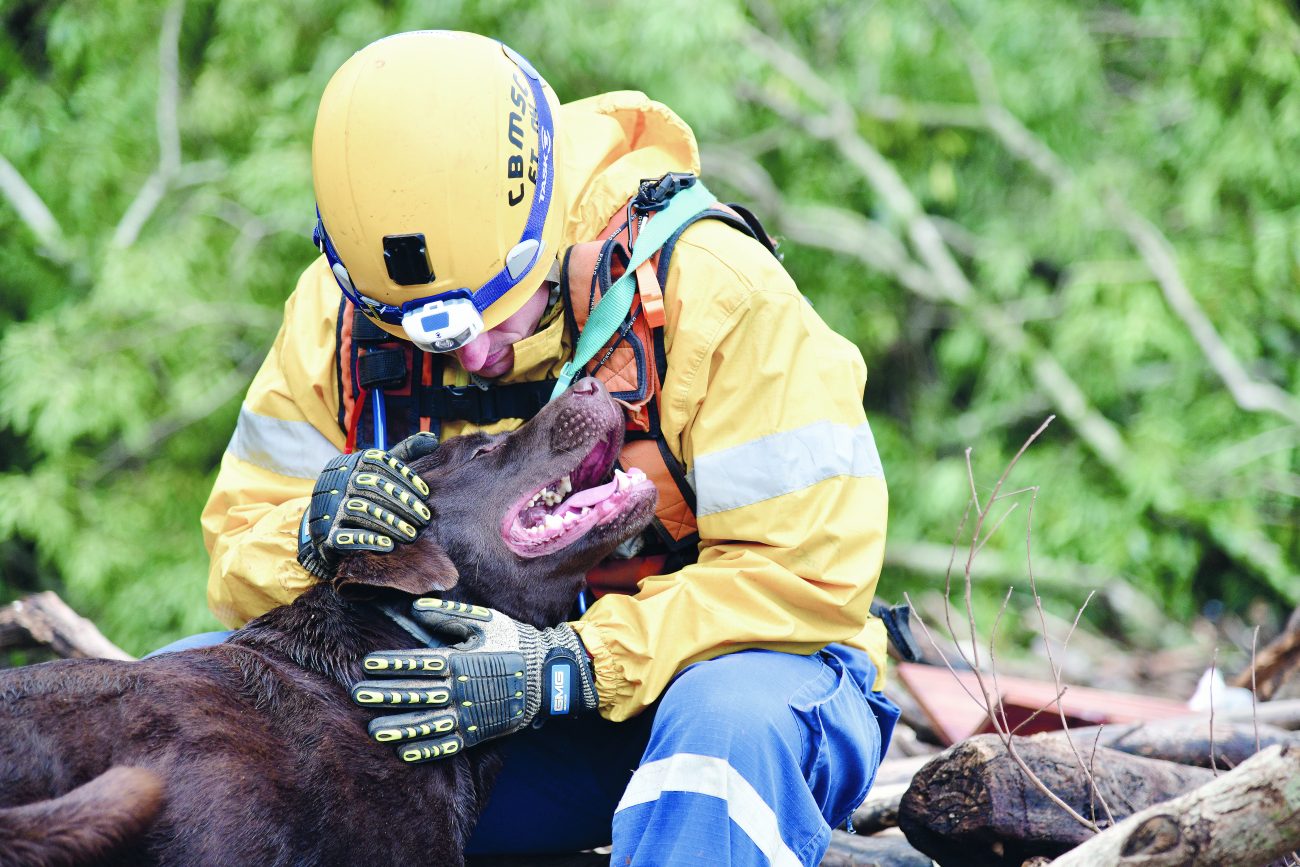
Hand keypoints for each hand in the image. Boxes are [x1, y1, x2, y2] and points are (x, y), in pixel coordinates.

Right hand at [296, 432, 439, 579]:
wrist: (324, 523)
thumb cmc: (361, 492)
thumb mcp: (378, 470)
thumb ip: (403, 453)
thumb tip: (433, 439)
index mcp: (352, 463)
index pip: (379, 462)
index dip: (405, 476)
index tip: (426, 494)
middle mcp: (338, 480)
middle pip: (373, 486)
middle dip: (402, 503)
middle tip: (423, 519)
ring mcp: (329, 506)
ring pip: (362, 510)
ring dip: (391, 523)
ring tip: (411, 534)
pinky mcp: (325, 533)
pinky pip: (345, 535)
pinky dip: (368, 539)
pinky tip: (389, 545)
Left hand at [351, 598, 597, 762]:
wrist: (548, 676)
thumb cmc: (515, 643)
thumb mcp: (486, 622)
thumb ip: (450, 616)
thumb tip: (416, 609)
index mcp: (461, 660)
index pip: (418, 663)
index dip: (392, 664)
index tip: (367, 664)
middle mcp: (460, 690)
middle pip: (416, 693)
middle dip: (386, 694)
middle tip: (358, 695)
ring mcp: (468, 714)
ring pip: (427, 723)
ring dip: (399, 727)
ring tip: (374, 730)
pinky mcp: (477, 732)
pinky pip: (447, 745)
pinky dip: (426, 750)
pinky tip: (404, 752)